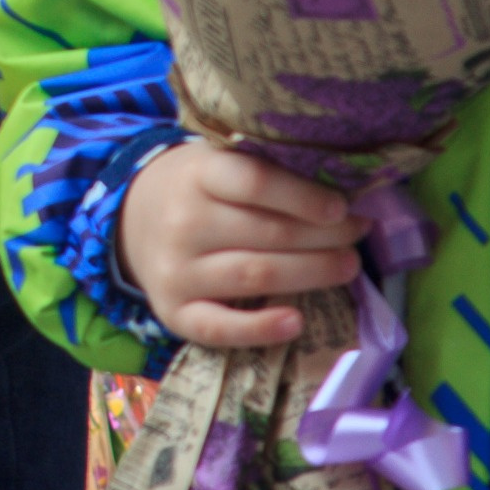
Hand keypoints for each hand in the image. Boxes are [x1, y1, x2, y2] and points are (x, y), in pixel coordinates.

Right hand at [117, 142, 365, 349]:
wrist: (130, 220)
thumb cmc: (195, 188)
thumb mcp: (216, 161)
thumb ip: (264, 170)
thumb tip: (341, 192)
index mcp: (197, 175)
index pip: (254, 181)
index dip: (303, 196)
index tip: (342, 206)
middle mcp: (183, 222)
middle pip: (267, 233)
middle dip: (325, 236)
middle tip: (358, 234)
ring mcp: (176, 271)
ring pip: (255, 275)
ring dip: (311, 273)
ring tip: (348, 266)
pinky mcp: (174, 312)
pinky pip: (220, 328)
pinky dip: (260, 328)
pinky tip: (296, 321)